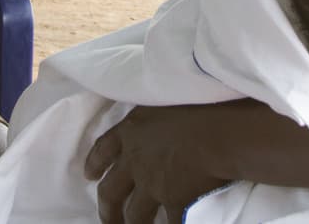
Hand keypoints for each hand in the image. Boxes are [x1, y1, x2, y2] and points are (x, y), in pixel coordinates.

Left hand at [85, 105, 229, 223]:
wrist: (219, 132)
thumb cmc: (198, 103)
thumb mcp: (165, 97)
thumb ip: (153, 113)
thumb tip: (155, 114)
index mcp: (132, 131)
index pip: (104, 148)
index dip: (95, 163)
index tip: (89, 175)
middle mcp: (136, 161)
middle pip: (111, 192)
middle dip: (108, 210)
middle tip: (109, 220)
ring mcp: (153, 186)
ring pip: (136, 215)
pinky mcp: (175, 203)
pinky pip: (170, 222)